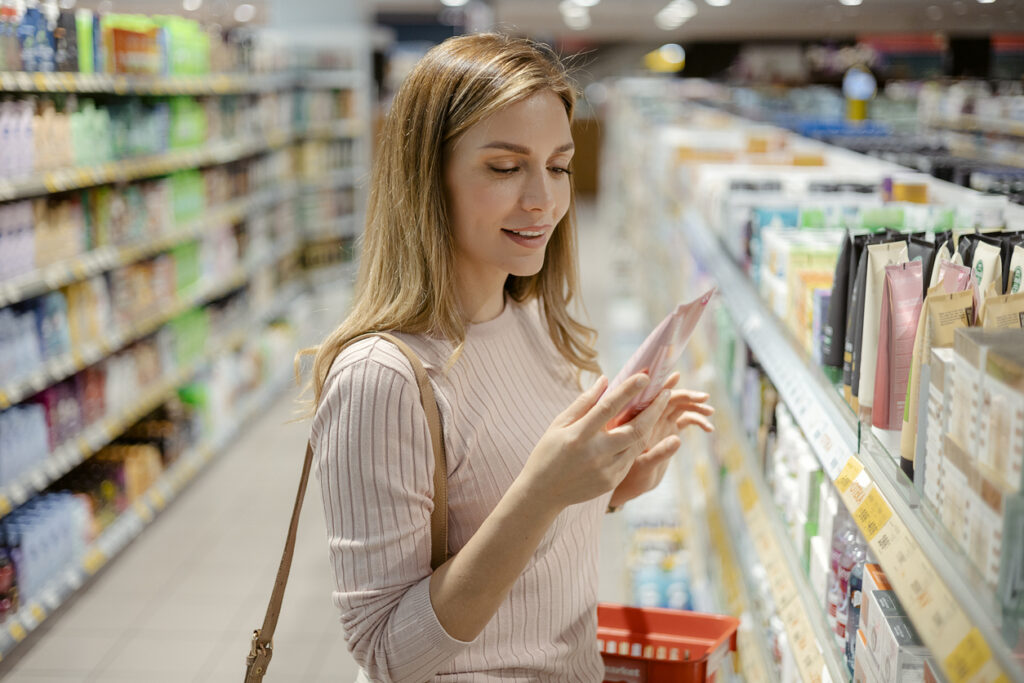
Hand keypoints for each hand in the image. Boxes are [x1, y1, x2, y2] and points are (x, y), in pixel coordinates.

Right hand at [518, 374, 671, 511]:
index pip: (609, 408)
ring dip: (652, 424)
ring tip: (659, 407)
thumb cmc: (548, 452)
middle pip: (635, 429)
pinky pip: (631, 458)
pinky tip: (643, 429)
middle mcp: (595, 453)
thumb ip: (583, 402)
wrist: (543, 492)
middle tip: (666, 392)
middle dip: (654, 409)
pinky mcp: (611, 481)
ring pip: (638, 444)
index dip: (628, 391)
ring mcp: (606, 470)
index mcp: (579, 435)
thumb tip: (605, 380)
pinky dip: (638, 442)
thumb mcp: (559, 424)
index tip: (644, 377)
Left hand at [609, 372, 714, 507]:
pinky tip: (709, 428)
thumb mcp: (643, 468)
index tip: (677, 376)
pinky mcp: (669, 431)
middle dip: (687, 395)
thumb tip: (678, 440)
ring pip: (679, 407)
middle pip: (670, 398)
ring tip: (710, 411)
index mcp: (639, 421)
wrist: (630, 487)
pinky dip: (697, 420)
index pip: (651, 397)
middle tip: (704, 397)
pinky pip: (685, 420)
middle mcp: (650, 418)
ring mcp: (661, 423)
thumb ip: (659, 454)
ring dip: (695, 405)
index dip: (663, 385)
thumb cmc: (629, 478)